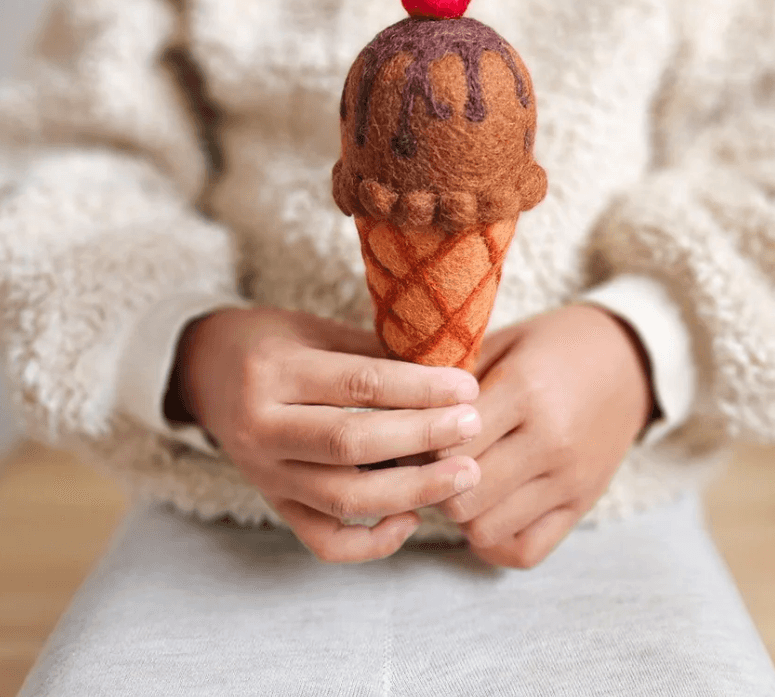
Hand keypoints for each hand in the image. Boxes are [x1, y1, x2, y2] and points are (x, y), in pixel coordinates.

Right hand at [170, 306, 482, 562]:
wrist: (204, 370)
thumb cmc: (270, 342)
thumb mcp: (313, 330)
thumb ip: (370, 352)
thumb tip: (444, 373)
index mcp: (274, 372)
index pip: (359, 384)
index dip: (419, 388)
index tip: (466, 388)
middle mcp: (262, 427)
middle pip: (351, 443)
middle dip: (421, 436)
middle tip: (472, 426)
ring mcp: (264, 473)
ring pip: (342, 498)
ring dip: (411, 491)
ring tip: (464, 475)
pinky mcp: (273, 503)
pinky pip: (323, 540)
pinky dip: (371, 541)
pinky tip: (412, 519)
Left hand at [432, 304, 654, 569]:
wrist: (631, 359)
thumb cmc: (556, 344)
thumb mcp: (505, 341)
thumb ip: (456, 378)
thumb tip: (399, 412)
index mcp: (525, 389)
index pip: (446, 441)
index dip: (418, 440)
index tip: (412, 430)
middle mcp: (549, 441)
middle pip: (460, 493)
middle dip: (433, 481)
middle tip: (426, 462)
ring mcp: (569, 479)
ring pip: (484, 528)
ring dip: (461, 512)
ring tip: (456, 482)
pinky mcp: (582, 504)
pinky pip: (524, 551)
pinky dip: (495, 540)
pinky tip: (486, 509)